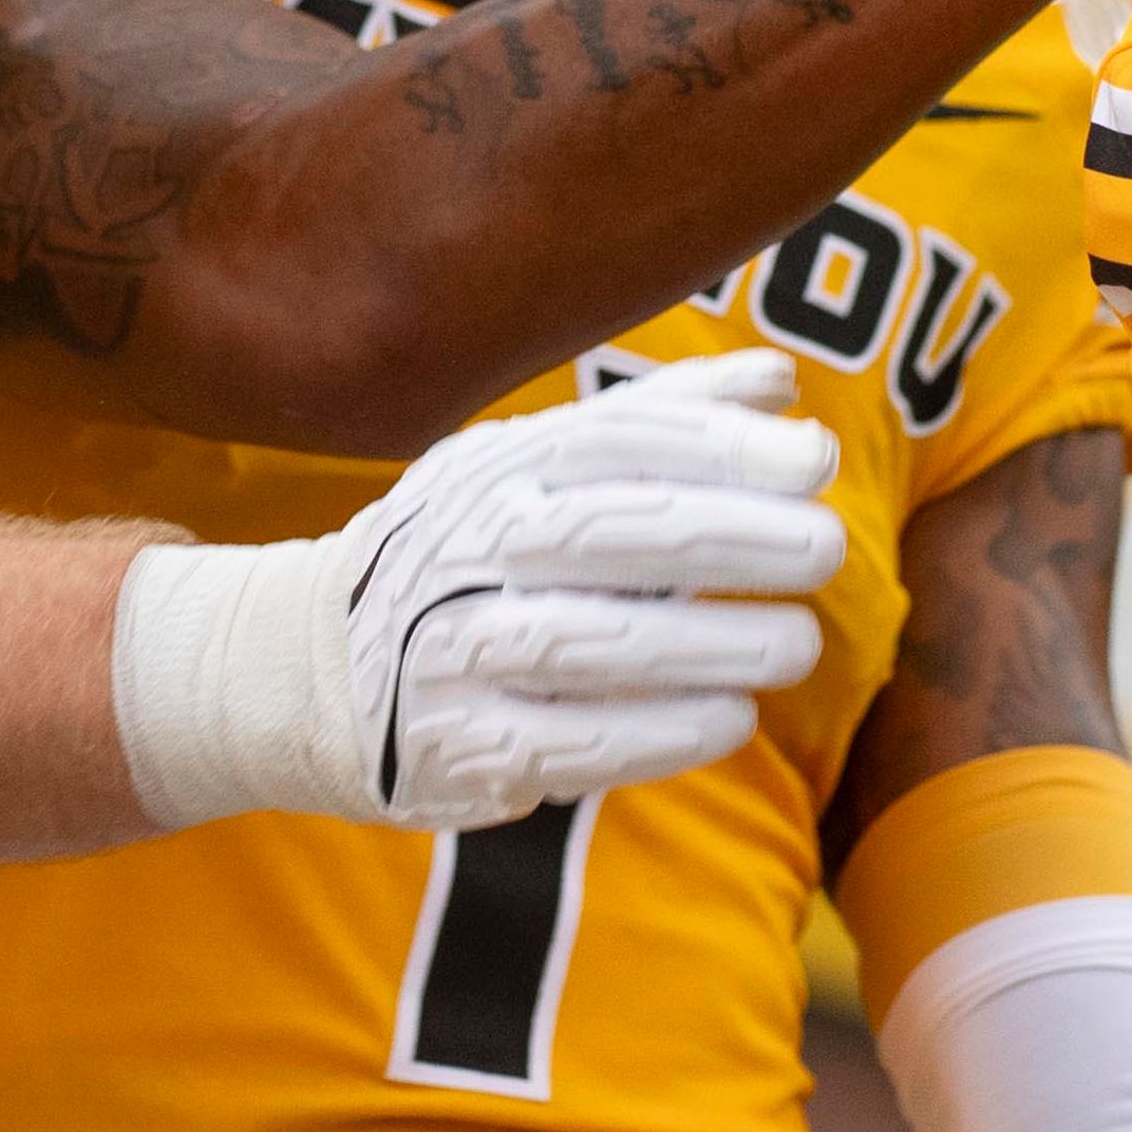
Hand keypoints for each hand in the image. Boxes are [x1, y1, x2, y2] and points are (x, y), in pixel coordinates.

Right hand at [110, 349, 844, 832]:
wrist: (304, 665)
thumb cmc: (465, 549)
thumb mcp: (535, 463)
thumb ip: (662, 421)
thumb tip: (782, 384)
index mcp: (501, 467)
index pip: (617, 440)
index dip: (720, 444)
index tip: (814, 457)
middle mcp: (470, 547)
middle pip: (610, 532)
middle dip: (729, 534)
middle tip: (826, 548)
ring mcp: (452, 649)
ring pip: (590, 643)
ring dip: (706, 645)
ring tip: (795, 645)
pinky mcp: (453, 747)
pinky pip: (568, 743)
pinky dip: (656, 733)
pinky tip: (727, 719)